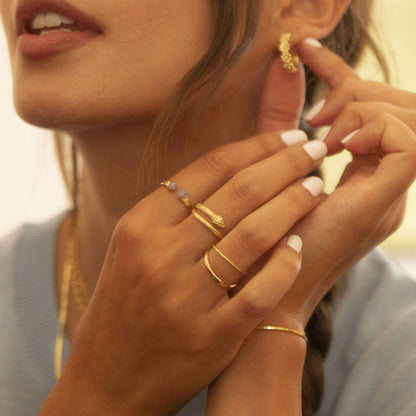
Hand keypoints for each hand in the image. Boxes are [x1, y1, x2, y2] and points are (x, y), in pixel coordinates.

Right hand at [51, 53, 321, 414]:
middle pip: (239, 193)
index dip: (258, 146)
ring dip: (294, 204)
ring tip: (316, 186)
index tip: (290, 136)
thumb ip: (174, 208)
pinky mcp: (212, 337)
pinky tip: (299, 244)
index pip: (210, 168)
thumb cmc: (125, 302)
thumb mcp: (135, 245)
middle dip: (286, 163)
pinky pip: (260, 292)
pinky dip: (285, 264)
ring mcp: (186, 299)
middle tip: (315, 149)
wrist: (107, 375)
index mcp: (140, 225)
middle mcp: (160, 255)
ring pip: (254, 235)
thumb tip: (235, 168)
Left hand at [268, 39, 415, 326]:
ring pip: (411, 121)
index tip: (308, 53)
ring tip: (323, 131)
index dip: (346, 77)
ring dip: (363, 110)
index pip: (377, 112)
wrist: (265, 285)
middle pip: (403, 110)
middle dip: (358, 93)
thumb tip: (284, 68)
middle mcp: (384, 183)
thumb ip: (282, 120)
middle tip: (316, 115)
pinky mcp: (383, 201)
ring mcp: (389, 194)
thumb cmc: (264, 227)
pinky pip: (407, 143)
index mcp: (363, 176)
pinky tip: (336, 142)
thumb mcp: (276, 162)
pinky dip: (373, 128)